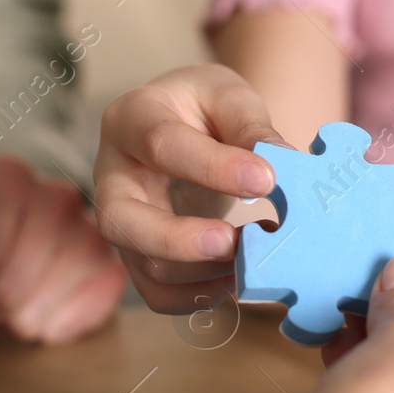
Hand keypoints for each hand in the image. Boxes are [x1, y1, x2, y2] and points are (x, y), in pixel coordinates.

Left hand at [0, 156, 126, 343]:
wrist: (31, 210)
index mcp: (7, 177)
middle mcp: (56, 199)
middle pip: (5, 291)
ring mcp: (89, 236)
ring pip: (30, 318)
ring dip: (3, 326)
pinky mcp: (109, 271)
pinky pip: (66, 326)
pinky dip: (41, 330)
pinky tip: (31, 310)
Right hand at [93, 64, 290, 314]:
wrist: (189, 126)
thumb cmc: (205, 108)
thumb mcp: (229, 97)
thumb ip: (250, 125)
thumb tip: (281, 161)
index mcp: (131, 119)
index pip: (162, 144)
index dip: (214, 167)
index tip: (267, 179)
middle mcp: (112, 175)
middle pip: (120, 220)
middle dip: (178, 241)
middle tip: (234, 244)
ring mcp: (122, 222)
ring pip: (144, 265)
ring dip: (204, 270)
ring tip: (252, 251)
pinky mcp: (139, 257)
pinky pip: (159, 294)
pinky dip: (201, 295)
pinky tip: (237, 275)